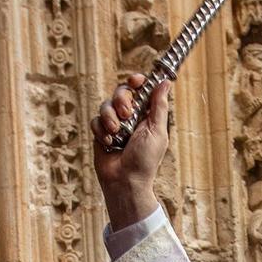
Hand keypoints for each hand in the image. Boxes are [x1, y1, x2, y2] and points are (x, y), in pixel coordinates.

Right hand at [93, 73, 170, 229]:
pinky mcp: (101, 133)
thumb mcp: (157, 131)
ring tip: (116, 135)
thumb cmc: (145, 160)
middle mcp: (130, 116)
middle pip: (121, 92)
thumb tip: (166, 83)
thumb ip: (159, 106)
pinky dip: (101, 131)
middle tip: (127, 115)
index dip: (137, 81)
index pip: (140, 89)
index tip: (136, 80)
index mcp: (146, 114)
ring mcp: (114, 124)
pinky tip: (108, 144)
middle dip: (122, 100)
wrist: (125, 181)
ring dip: (110, 118)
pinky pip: (95, 120)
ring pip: (105, 105)